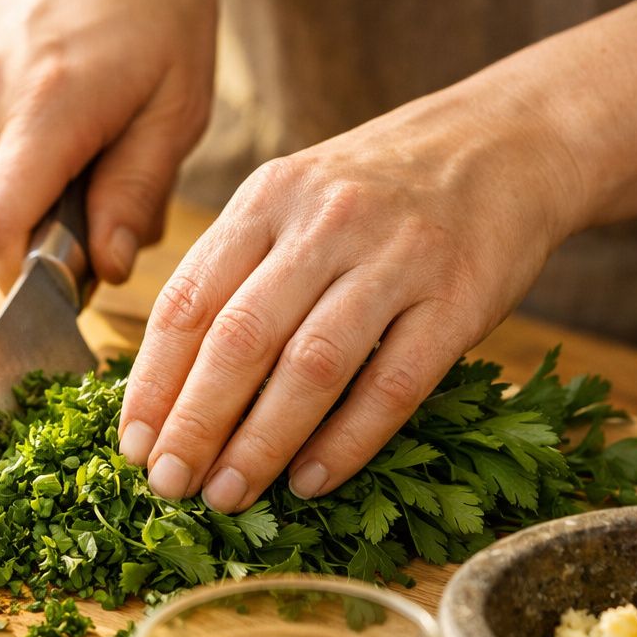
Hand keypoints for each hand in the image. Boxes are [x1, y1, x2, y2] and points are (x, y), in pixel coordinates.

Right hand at [0, 0, 216, 290]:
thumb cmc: (158, 3)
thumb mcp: (178, 105)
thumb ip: (137, 192)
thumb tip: (104, 270)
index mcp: (45, 106)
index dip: (24, 281)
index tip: (73, 284)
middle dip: (42, 249)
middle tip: (106, 218)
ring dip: (32, 211)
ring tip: (92, 163)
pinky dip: (17, 176)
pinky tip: (64, 137)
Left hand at [117, 85, 587, 512]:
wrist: (507, 141)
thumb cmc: (380, 189)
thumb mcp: (296, 198)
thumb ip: (237, 270)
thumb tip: (169, 384)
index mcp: (268, 198)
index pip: (189, 300)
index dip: (152, 381)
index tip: (130, 445)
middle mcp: (325, 223)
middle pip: (239, 338)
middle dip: (194, 422)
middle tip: (167, 483)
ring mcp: (395, 260)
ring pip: (310, 367)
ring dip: (260, 443)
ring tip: (227, 495)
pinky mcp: (458, 298)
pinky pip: (392, 385)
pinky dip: (346, 442)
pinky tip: (310, 481)